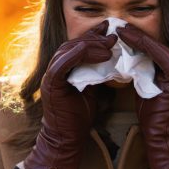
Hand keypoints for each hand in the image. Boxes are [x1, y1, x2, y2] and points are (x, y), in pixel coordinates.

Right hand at [23, 20, 117, 168]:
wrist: (66, 139)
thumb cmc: (79, 117)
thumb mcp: (93, 90)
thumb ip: (98, 75)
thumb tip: (116, 62)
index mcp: (65, 68)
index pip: (79, 44)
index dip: (95, 35)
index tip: (112, 29)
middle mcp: (56, 68)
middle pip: (74, 43)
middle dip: (95, 36)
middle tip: (113, 32)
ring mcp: (51, 75)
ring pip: (69, 50)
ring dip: (90, 44)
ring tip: (110, 44)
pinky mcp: (51, 84)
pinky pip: (62, 63)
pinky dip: (77, 55)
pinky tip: (93, 50)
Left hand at [116, 22, 168, 168]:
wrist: (166, 142)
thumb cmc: (155, 121)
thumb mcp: (146, 92)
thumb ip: (142, 76)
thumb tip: (126, 62)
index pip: (155, 51)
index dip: (138, 39)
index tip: (120, 30)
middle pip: (159, 46)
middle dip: (138, 35)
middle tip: (118, 25)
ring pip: (160, 49)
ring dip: (140, 38)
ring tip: (121, 30)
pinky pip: (162, 58)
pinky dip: (146, 47)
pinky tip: (129, 41)